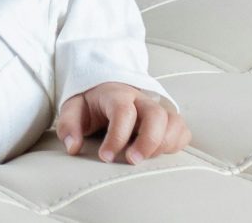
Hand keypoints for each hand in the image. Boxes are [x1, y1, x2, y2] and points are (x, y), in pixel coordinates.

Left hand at [57, 84, 187, 163]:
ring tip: (147, 159)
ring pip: (173, 121)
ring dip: (164, 143)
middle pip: (156, 114)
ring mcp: (157, 108)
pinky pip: (182, 130)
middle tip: (133, 161)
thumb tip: (73, 147)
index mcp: (116, 94)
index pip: (123, 112)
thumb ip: (69, 125)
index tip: (106, 157)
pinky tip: (159, 154)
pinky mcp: (167, 120)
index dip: (117, 136)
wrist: (106, 89)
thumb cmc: (91, 103)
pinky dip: (176, 143)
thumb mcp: (73, 109)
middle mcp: (141, 99)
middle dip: (148, 141)